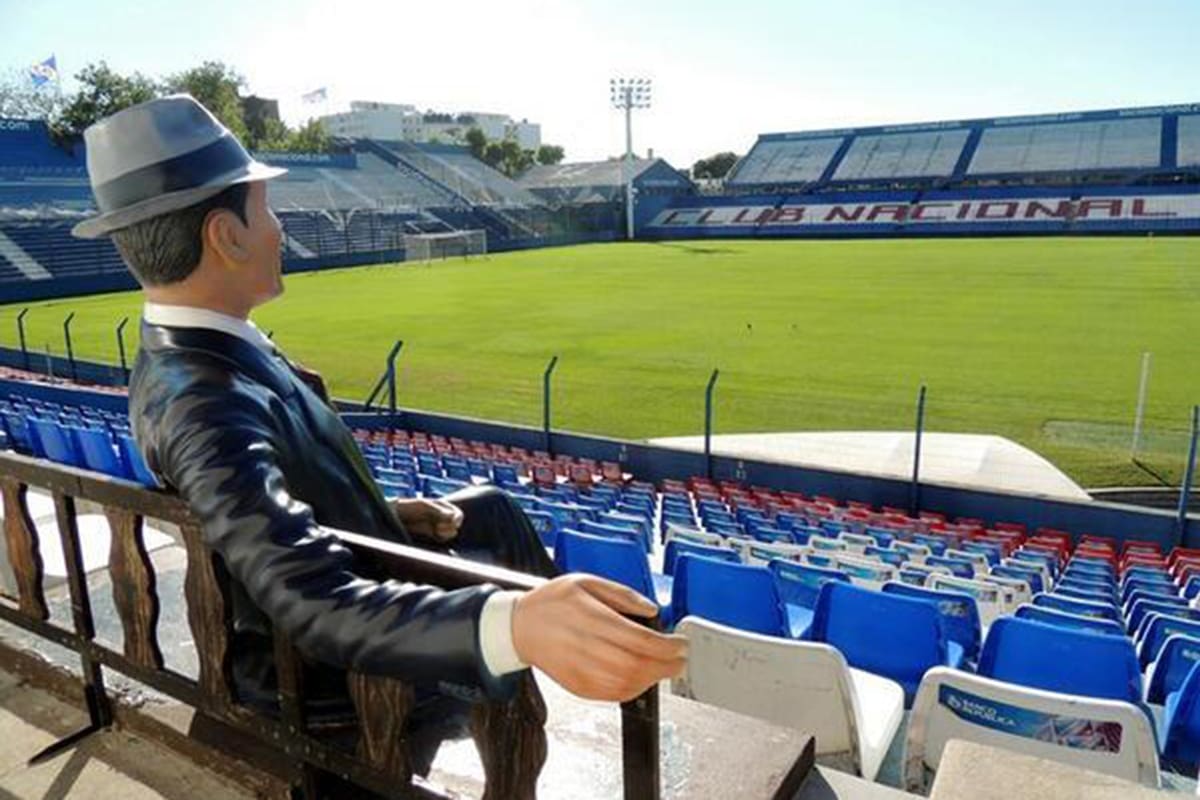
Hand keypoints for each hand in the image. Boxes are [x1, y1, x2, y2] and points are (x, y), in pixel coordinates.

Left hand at [390, 498, 462, 541]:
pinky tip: (434, 535)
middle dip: (450, 527)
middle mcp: (441, 518)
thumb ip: (439, 511)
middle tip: (439, 528)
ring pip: (451, 533)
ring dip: (446, 533)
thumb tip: (454, 517)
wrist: (394, 517)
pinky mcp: (432, 537)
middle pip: (456, 525)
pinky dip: (441, 538)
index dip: (457, 518)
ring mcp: (437, 527)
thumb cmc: (408, 507)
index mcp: (442, 507)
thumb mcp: (424, 506)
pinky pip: (442, 540)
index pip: (457, 514)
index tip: (453, 522)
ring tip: (436, 531)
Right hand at [511, 574, 687, 702]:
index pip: (639, 639)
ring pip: (627, 684)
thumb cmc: (551, 602)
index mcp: (591, 618)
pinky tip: (641, 678)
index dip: (667, 646)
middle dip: (667, 666)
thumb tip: (652, 609)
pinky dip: (634, 690)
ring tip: (663, 668)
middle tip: (681, 660)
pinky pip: (612, 696)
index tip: (681, 644)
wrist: (519, 627)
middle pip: (637, 665)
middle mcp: (586, 646)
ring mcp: (580, 670)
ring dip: (652, 679)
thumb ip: (622, 594)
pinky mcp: (577, 686)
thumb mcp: (586, 581)